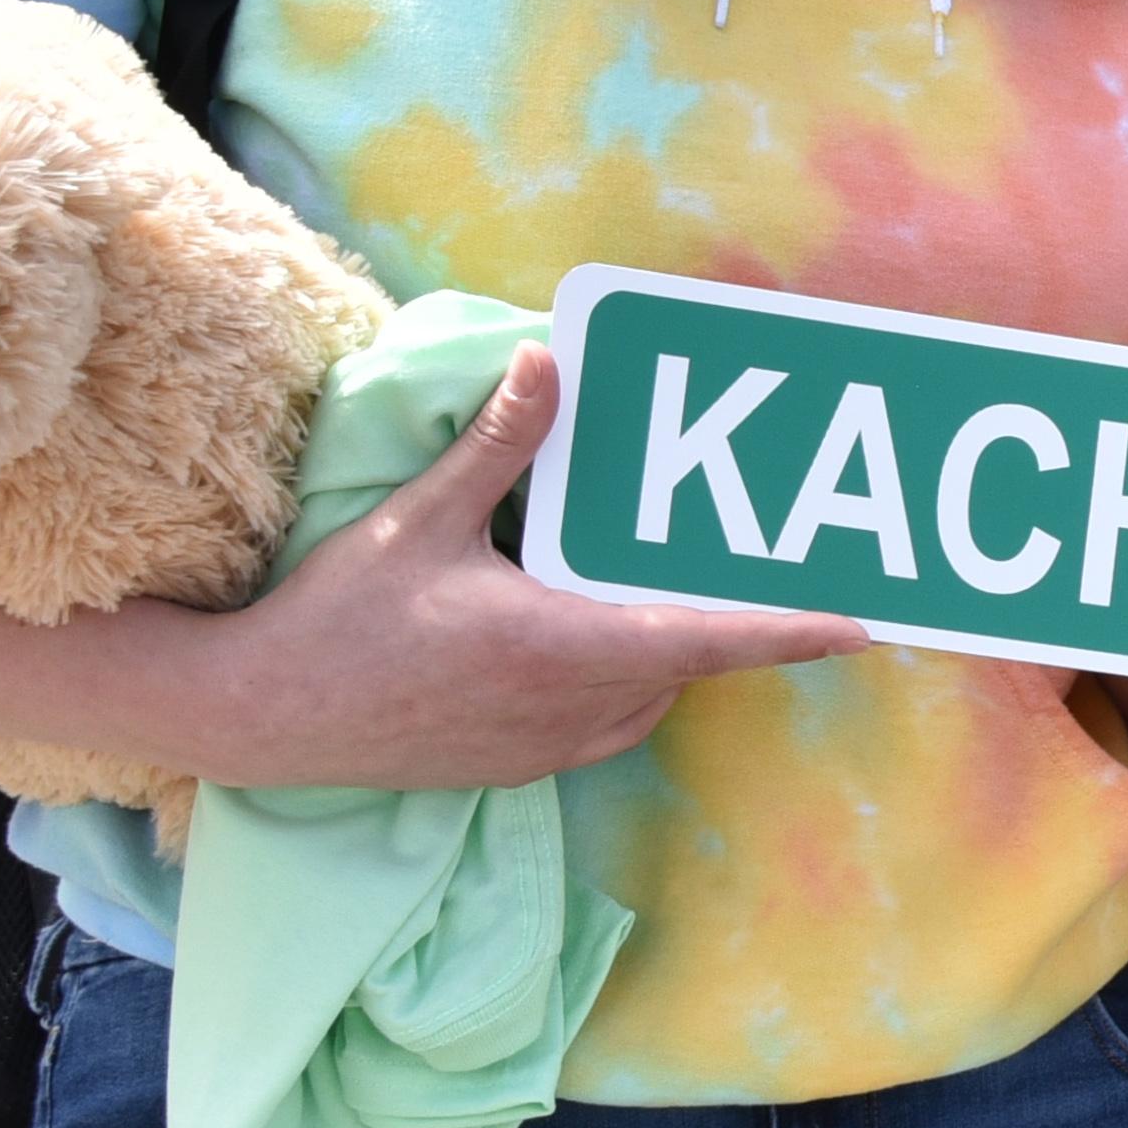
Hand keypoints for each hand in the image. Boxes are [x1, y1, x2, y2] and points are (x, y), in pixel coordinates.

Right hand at [0, 349, 861, 793]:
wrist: (258, 718)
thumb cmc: (338, 618)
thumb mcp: (419, 518)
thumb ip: (498, 443)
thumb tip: (551, 362)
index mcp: (567, 645)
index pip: (713, 638)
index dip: (797, 629)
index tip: (869, 622)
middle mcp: (575, 706)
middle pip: (686, 659)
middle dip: (714, 614)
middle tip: (741, 563)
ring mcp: (549, 745)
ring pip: (650, 693)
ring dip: (658, 646)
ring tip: (639, 581)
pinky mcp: (521, 765)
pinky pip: (607, 720)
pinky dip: (617, 679)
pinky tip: (573, 630)